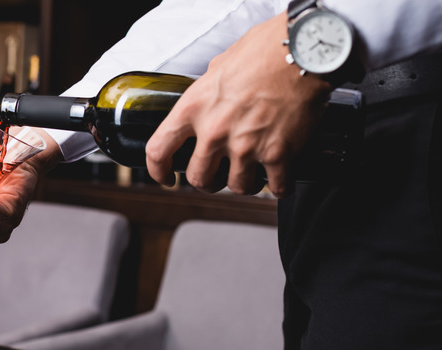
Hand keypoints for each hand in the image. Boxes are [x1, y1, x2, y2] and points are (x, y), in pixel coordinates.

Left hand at [145, 12, 332, 197]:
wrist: (302, 51)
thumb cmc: (263, 51)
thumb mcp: (218, 68)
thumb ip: (206, 93)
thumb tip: (206, 103)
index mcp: (193, 108)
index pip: (158, 150)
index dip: (159, 171)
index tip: (167, 177)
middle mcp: (214, 131)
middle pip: (198, 178)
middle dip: (208, 181)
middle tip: (218, 175)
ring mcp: (245, 146)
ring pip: (236, 187)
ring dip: (244, 183)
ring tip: (252, 174)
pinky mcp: (277, 154)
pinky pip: (274, 187)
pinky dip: (278, 186)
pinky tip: (280, 179)